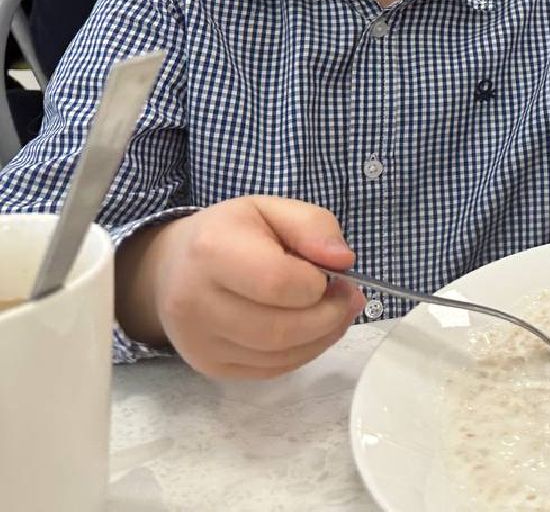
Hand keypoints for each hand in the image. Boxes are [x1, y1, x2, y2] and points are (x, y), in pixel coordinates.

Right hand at [118, 196, 364, 379]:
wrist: (173, 265)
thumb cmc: (230, 233)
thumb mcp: (272, 208)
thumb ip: (313, 226)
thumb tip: (344, 261)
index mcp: (212, 250)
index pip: (278, 283)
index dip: (318, 284)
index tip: (336, 274)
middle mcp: (195, 302)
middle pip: (280, 329)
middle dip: (329, 317)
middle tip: (348, 297)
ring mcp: (197, 341)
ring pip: (278, 357)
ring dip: (322, 338)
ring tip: (334, 312)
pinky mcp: (207, 366)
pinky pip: (269, 371)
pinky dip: (302, 353)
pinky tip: (310, 330)